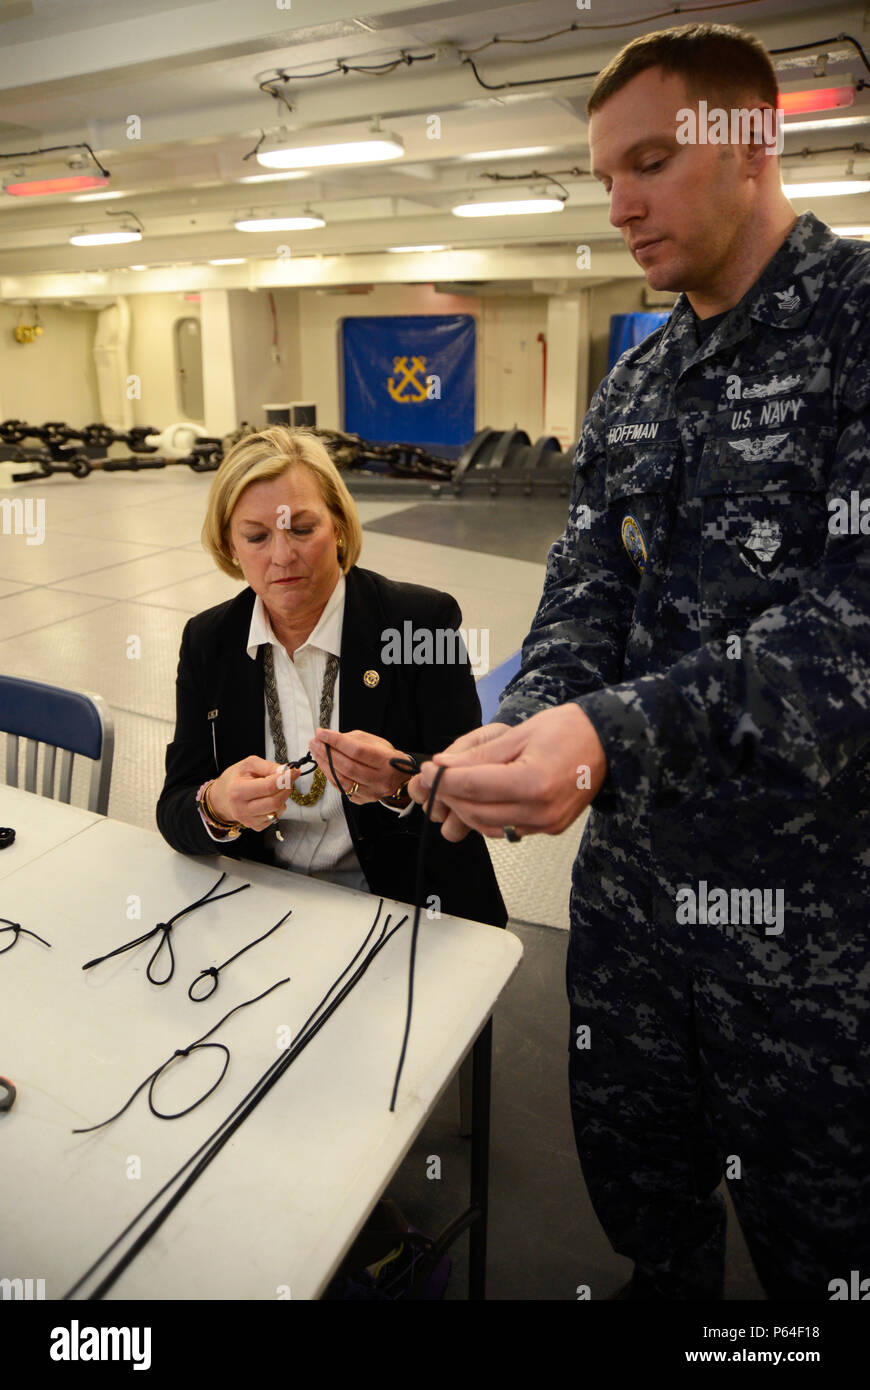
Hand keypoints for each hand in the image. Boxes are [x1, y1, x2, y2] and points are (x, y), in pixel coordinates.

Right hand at [207, 755, 298, 831]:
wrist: (222, 797)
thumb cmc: (235, 779)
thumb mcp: (249, 764)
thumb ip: (268, 766)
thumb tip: (286, 771)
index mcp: (238, 791)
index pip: (268, 787)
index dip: (285, 779)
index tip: (293, 772)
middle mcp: (242, 808)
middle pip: (275, 802)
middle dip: (286, 789)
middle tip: (288, 780)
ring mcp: (248, 820)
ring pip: (277, 811)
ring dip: (283, 798)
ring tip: (276, 789)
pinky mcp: (255, 826)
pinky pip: (274, 818)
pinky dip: (277, 807)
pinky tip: (269, 799)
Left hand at [309, 728, 410, 803]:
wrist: (399, 778)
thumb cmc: (385, 757)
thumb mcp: (375, 742)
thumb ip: (353, 739)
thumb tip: (328, 738)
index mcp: (386, 761)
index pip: (357, 750)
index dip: (337, 741)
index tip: (322, 733)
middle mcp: (380, 779)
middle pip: (347, 766)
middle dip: (327, 752)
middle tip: (314, 742)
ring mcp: (371, 792)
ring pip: (342, 780)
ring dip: (324, 764)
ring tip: (315, 752)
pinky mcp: (362, 800)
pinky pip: (341, 788)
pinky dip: (330, 775)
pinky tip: (324, 764)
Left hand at [411, 705, 606, 840]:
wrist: (607, 743)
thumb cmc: (567, 729)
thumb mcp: (518, 734)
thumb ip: (478, 756)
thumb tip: (441, 766)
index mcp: (533, 782)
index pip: (473, 787)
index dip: (443, 780)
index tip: (426, 769)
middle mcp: (540, 811)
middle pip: (476, 811)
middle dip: (450, 796)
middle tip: (435, 778)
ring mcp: (546, 824)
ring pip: (488, 825)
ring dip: (466, 809)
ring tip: (454, 788)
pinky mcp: (549, 828)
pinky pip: (506, 828)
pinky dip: (487, 816)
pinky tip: (480, 798)